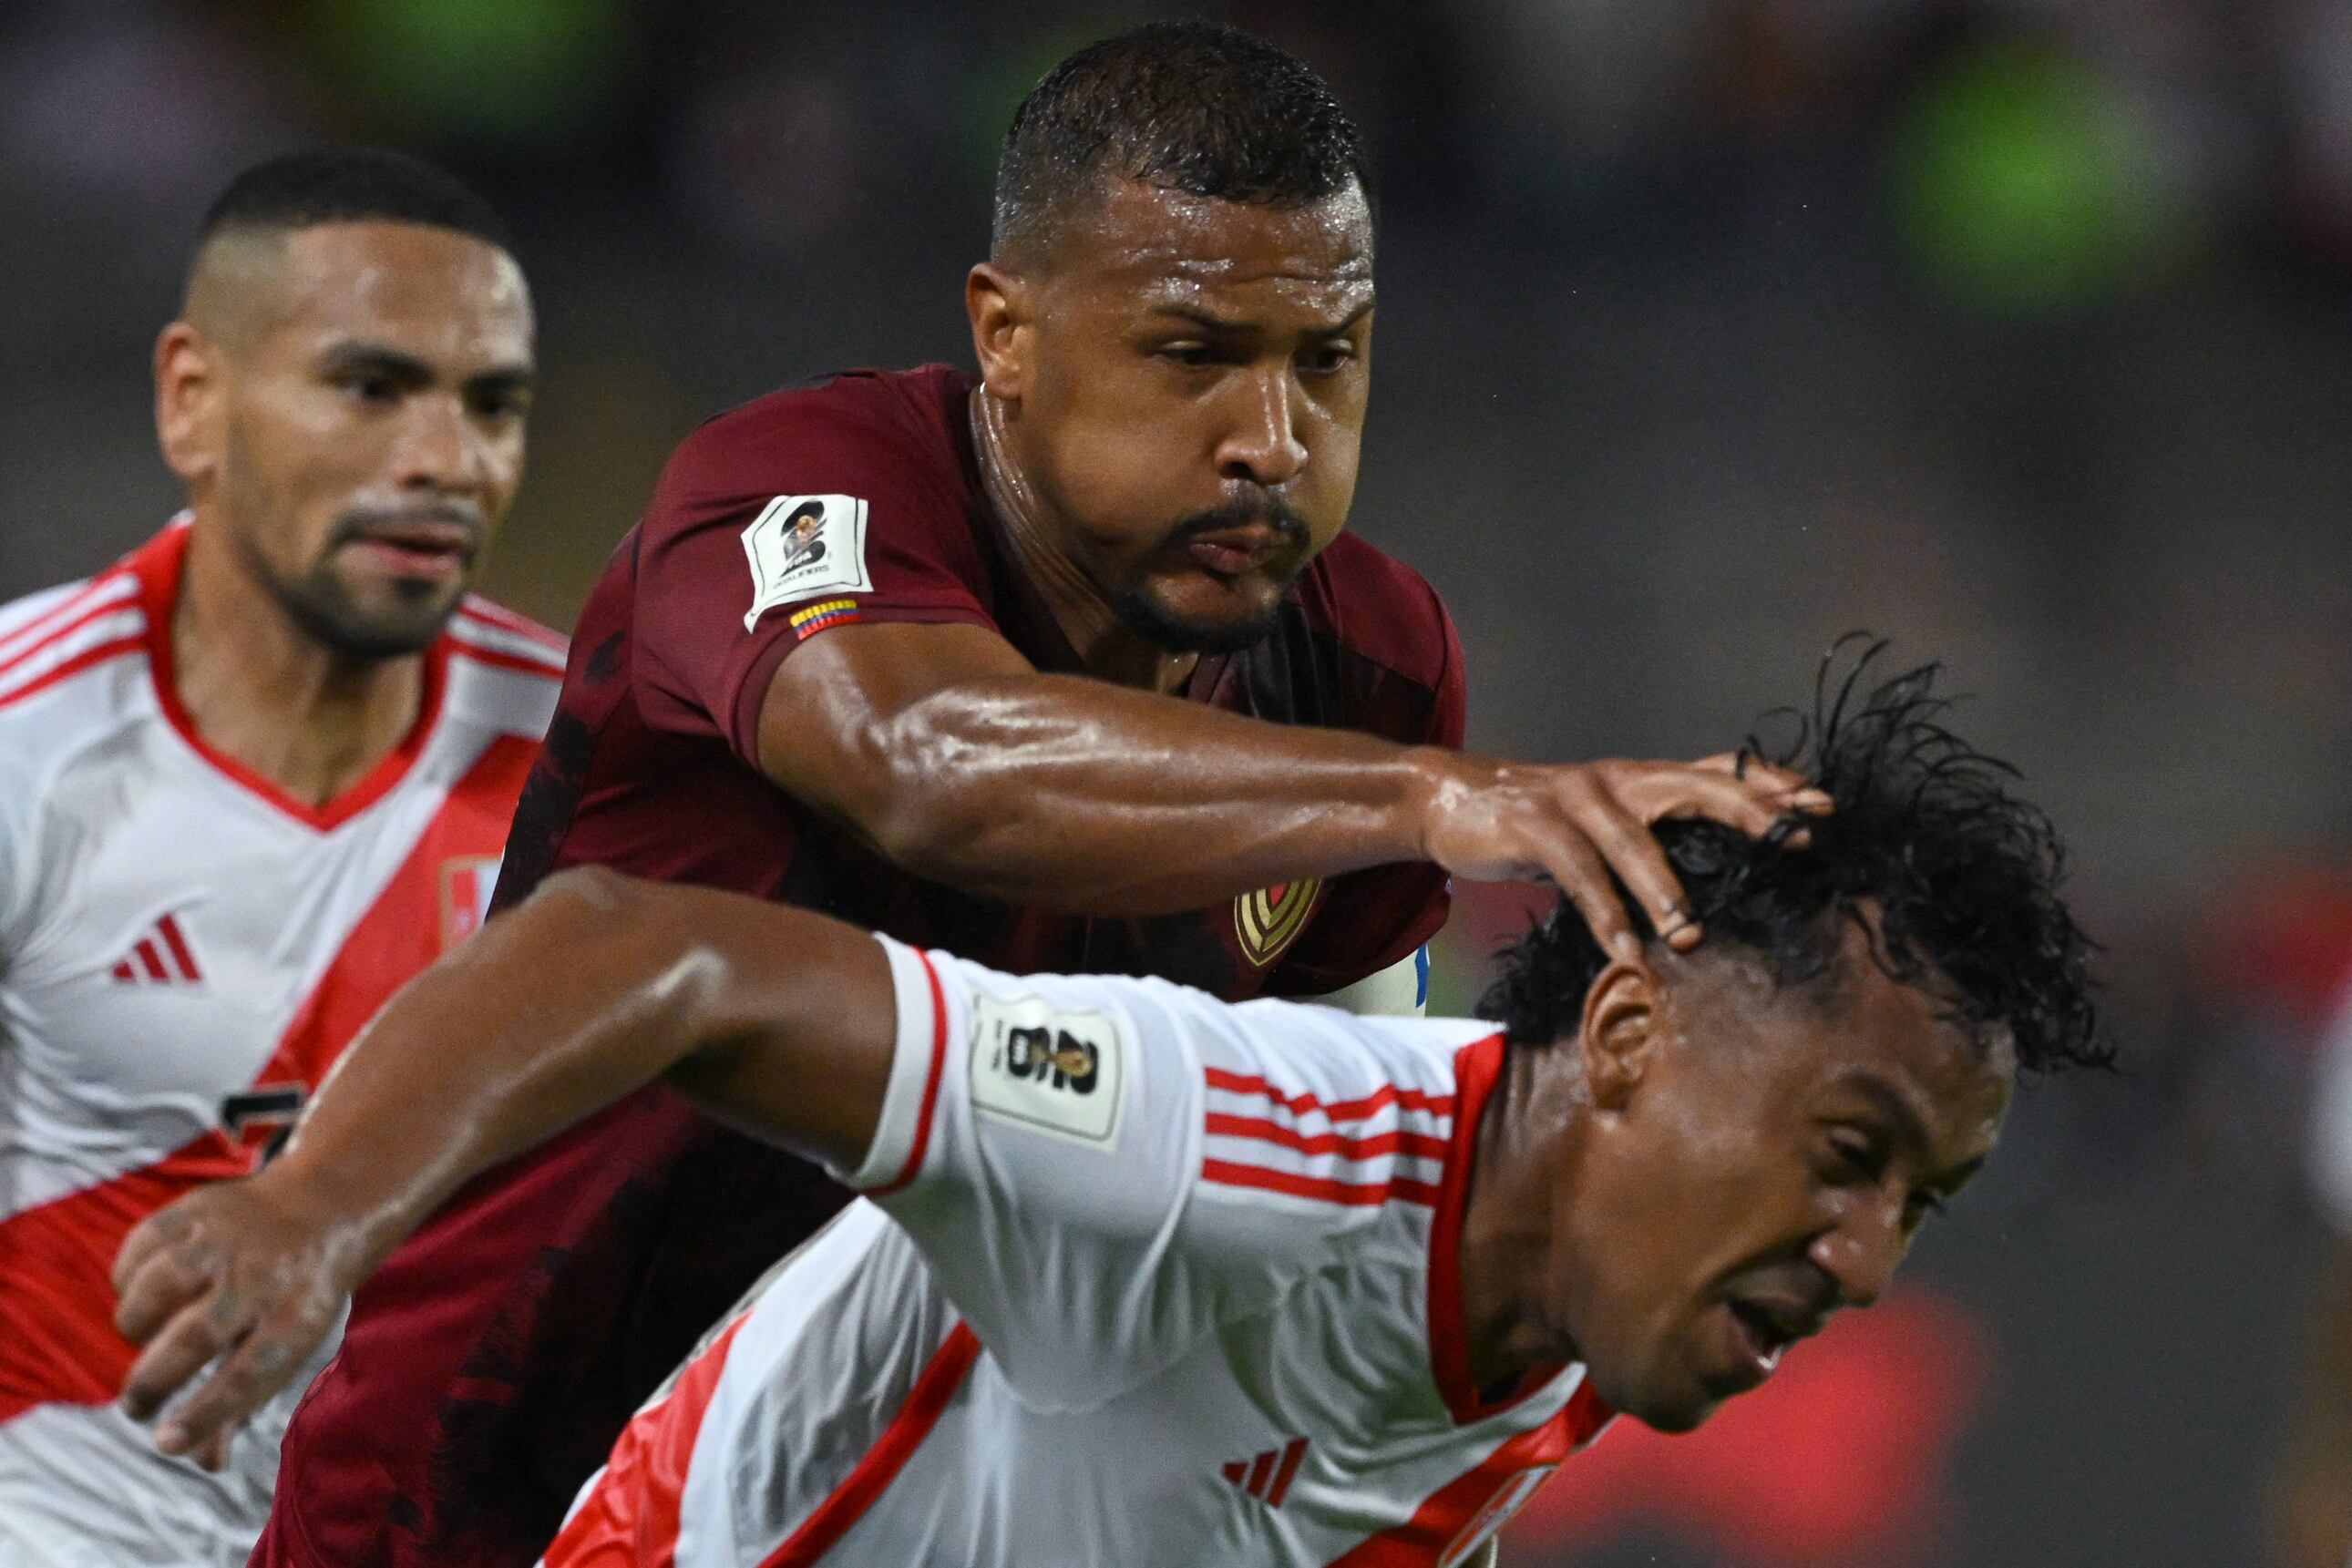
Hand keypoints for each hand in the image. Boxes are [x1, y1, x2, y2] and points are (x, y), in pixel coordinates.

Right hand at [111, 1168, 366, 1469]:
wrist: (326, 1205)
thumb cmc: (300, 1294)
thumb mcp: (292, 1344)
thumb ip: (245, 1400)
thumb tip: (205, 1462)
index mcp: (299, 1315)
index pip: (249, 1376)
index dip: (204, 1415)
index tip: (164, 1443)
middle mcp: (265, 1274)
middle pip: (195, 1337)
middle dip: (152, 1383)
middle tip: (137, 1408)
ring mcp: (230, 1235)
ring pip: (156, 1289)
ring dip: (135, 1326)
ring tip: (145, 1340)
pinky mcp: (199, 1205)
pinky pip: (139, 1247)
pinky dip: (128, 1278)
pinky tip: (142, 1291)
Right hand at [1416, 752, 1827, 957]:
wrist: (1450, 797)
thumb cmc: (1537, 821)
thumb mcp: (1602, 821)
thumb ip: (1650, 836)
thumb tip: (1710, 879)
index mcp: (1642, 777)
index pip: (1720, 768)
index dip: (1770, 782)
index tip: (1821, 804)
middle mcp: (1618, 778)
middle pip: (1695, 787)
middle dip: (1748, 813)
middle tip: (1792, 843)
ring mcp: (1575, 796)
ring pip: (1634, 840)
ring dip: (1665, 891)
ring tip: (1692, 937)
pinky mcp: (1535, 823)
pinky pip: (1578, 873)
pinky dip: (1603, 914)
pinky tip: (1623, 950)